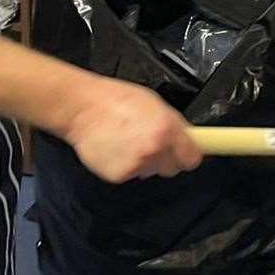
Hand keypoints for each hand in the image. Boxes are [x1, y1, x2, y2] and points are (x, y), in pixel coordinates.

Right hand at [61, 77, 202, 183]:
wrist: (82, 108)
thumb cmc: (115, 100)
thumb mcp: (154, 103)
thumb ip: (173, 124)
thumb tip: (188, 137)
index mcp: (167, 129)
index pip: (192, 158)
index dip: (188, 155)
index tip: (184, 153)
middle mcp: (154, 149)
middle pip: (173, 168)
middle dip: (165, 158)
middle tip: (150, 143)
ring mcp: (137, 164)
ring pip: (151, 171)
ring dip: (144, 161)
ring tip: (128, 142)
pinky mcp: (120, 175)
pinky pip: (131, 175)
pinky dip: (126, 165)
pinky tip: (116, 149)